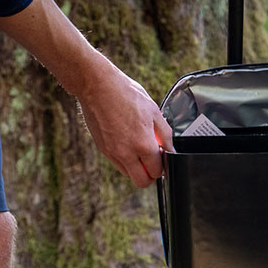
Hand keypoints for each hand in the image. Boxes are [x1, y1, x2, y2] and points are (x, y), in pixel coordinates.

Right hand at [76, 63, 173, 188]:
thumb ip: (165, 133)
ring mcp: (112, 153)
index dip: (163, 165)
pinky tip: (128, 143)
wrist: (97, 86)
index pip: (157, 170)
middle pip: (142, 182)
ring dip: (137, 168)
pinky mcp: (103, 149)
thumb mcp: (153, 110)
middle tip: (153, 161)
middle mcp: (126, 153)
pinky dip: (125, 159)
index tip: (162, 156)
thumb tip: (170, 148)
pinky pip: (118, 163)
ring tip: (140, 149)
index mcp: (143, 144)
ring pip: (129, 174)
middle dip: (151, 175)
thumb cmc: (125, 94)